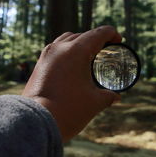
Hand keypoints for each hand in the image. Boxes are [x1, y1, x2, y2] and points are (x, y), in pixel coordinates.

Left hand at [22, 26, 121, 142]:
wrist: (36, 122)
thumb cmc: (68, 110)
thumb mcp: (95, 103)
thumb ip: (108, 96)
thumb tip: (116, 97)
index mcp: (77, 51)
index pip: (98, 34)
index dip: (111, 34)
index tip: (119, 40)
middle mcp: (60, 48)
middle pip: (82, 35)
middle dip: (96, 39)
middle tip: (107, 49)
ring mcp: (47, 55)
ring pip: (66, 40)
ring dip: (80, 43)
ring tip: (89, 55)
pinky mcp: (39, 64)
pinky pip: (56, 50)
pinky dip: (67, 52)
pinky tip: (72, 65)